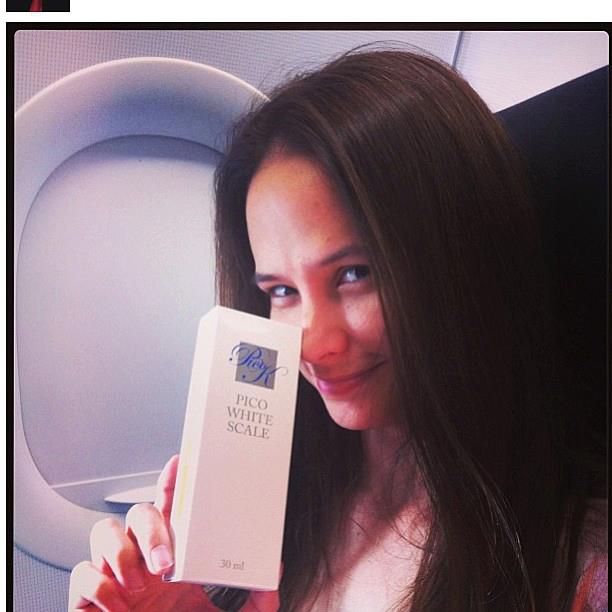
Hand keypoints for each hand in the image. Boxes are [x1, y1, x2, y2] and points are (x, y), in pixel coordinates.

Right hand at [69, 455, 279, 610]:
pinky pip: (83, 575)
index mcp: (174, 557)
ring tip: (140, 584)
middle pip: (138, 513)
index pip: (171, 508)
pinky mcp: (89, 600)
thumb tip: (272, 576)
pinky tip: (120, 607)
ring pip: (103, 532)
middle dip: (150, 529)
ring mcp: (115, 577)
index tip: (180, 462)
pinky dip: (100, 586)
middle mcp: (143, 560)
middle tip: (166, 562)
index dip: (172, 482)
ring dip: (121, 553)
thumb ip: (254, 602)